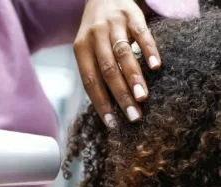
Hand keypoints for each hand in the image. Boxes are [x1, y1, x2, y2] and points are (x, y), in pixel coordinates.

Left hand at [74, 0, 160, 125]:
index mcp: (80, 49)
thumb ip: (95, 72)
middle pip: (108, 70)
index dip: (101, 103)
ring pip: (124, 54)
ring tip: (143, 98)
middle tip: (133, 116)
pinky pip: (142, 33)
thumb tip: (108, 106)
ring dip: (134, 78)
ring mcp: (114, 24)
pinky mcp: (132, 14)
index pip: (90, 81)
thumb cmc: (95, 33)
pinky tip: (156, 66)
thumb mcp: (87, 50)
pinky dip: (149, 50)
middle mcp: (95, 36)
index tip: (112, 123)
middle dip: (121, 96)